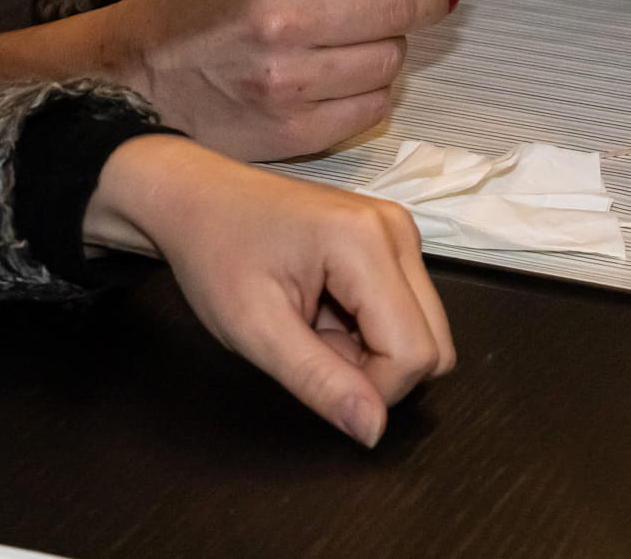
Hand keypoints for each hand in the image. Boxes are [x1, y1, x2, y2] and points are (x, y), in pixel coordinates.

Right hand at [0, 0, 456, 160]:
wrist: (127, 82)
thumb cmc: (190, 13)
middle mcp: (289, 19)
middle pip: (402, 8)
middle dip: (426, 0)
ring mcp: (292, 81)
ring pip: (392, 61)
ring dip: (392, 49)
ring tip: (368, 41)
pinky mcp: (293, 131)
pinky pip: (371, 110)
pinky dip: (372, 93)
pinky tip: (348, 80)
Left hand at [84, 133, 453, 444]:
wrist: (197, 198)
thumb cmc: (216, 254)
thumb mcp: (256, 331)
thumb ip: (319, 382)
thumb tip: (373, 432)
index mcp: (366, 243)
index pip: (415, 353)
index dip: (372, 390)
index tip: (315, 376)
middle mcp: (397, 230)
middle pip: (433, 343)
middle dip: (377, 370)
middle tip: (311, 348)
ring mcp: (399, 230)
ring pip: (423, 330)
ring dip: (371, 350)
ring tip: (312, 326)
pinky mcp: (392, 237)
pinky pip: (406, 309)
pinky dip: (368, 328)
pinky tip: (322, 310)